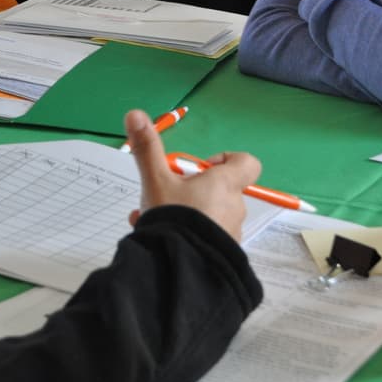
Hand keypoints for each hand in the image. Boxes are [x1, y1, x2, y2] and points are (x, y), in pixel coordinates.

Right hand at [124, 109, 259, 241]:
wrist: (180, 268)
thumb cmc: (173, 217)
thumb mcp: (155, 181)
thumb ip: (147, 148)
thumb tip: (135, 113)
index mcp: (225, 184)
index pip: (246, 163)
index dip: (226, 161)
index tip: (199, 169)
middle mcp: (234, 206)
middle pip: (220, 190)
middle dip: (193, 191)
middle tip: (165, 197)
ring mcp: (231, 233)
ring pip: (210, 215)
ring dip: (187, 214)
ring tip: (154, 221)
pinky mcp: (223, 254)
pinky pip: (207, 237)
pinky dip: (188, 235)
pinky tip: (161, 239)